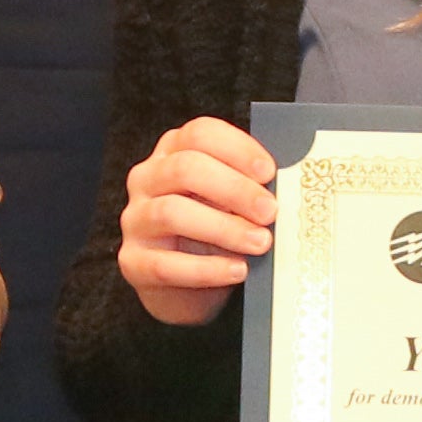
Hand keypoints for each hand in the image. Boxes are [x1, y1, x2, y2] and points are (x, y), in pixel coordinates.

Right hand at [116, 116, 280, 330]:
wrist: (188, 286)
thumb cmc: (217, 233)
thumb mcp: (233, 203)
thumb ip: (251, 188)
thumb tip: (288, 183)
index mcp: (173, 153)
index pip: (199, 134)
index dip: (237, 149)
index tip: (269, 171)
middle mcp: (148, 179)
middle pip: (185, 168)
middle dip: (234, 189)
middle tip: (270, 211)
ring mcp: (136, 220)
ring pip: (172, 213)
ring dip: (224, 228)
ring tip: (261, 243)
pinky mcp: (132, 262)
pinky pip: (165, 264)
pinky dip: (207, 269)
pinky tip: (238, 271)